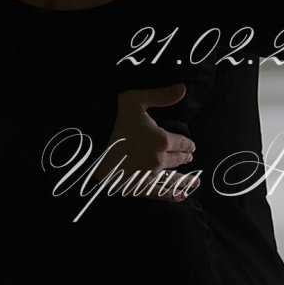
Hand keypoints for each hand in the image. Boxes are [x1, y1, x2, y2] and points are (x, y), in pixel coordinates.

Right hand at [96, 84, 199, 201]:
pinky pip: (159, 193)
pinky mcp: (137, 186)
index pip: (182, 143)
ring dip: (185, 180)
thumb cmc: (112, 118)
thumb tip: (183, 88)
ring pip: (172, 178)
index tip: (191, 146)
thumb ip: (161, 96)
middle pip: (177, 160)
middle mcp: (158, 159)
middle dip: (185, 158)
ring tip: (194, 182)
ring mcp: (148, 175)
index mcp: (161, 139)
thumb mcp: (136, 101)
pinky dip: (172, 195)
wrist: (88, 141)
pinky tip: (181, 196)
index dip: (188, 145)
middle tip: (189, 158)